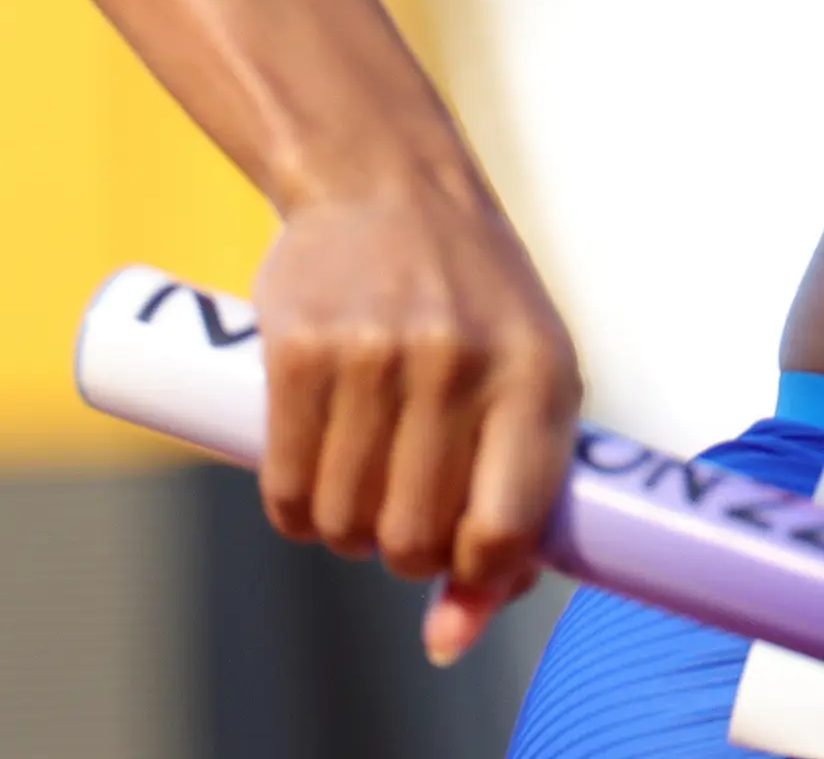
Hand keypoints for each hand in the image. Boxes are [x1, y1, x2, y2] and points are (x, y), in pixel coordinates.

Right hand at [252, 176, 581, 665]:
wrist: (385, 182)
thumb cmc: (474, 301)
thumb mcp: (527, 376)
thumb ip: (515, 501)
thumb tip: (452, 640)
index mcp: (537, 374)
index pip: (507, 526)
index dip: (478, 575)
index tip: (461, 565)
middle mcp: (460, 364)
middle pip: (412, 539)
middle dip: (403, 553)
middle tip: (402, 515)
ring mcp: (375, 356)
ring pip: (344, 523)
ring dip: (345, 533)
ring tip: (360, 488)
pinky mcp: (297, 351)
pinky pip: (285, 489)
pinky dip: (295, 512)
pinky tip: (311, 485)